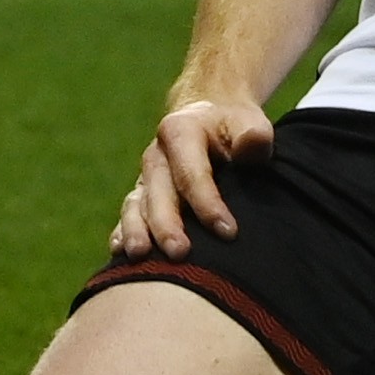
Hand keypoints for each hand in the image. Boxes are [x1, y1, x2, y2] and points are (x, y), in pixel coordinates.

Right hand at [113, 92, 273, 259]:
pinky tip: (121, 252)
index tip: (229, 232)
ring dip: (137, 230)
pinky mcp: (141, 195)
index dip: (208, 203)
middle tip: (179, 252)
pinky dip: (123, 232)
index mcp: (180, 130)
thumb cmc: (235, 127)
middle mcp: (157, 155)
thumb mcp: (249, 123)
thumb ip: (253, 136)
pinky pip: (129, 214)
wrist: (212, 119)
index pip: (191, 172)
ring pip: (136, 204)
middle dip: (166, 224)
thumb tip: (251, 146)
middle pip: (158, 192)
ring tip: (139, 255)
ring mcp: (146, 177)